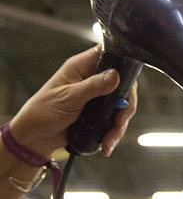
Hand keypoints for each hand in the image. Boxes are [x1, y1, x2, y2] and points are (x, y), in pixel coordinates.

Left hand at [9, 45, 137, 156]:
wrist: (37, 137)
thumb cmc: (43, 111)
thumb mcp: (69, 97)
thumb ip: (93, 86)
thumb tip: (115, 75)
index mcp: (82, 67)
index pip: (110, 55)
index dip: (123, 63)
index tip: (128, 82)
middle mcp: (93, 79)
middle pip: (124, 85)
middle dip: (125, 106)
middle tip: (120, 120)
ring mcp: (98, 97)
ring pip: (121, 106)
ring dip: (119, 124)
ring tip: (109, 139)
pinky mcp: (100, 113)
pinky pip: (115, 120)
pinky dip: (114, 132)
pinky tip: (107, 143)